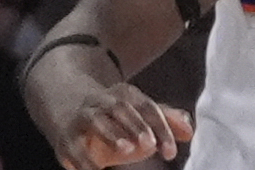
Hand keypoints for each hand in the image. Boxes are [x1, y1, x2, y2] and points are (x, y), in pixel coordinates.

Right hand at [48, 90, 196, 169]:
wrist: (65, 103)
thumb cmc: (112, 116)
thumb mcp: (137, 114)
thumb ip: (164, 120)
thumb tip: (189, 131)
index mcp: (126, 95)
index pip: (148, 107)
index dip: (161, 127)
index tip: (171, 151)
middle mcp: (104, 102)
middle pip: (123, 108)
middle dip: (137, 126)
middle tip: (150, 144)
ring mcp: (83, 117)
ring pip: (97, 120)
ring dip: (112, 134)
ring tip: (127, 148)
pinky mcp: (65, 137)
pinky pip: (74, 146)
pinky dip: (84, 159)